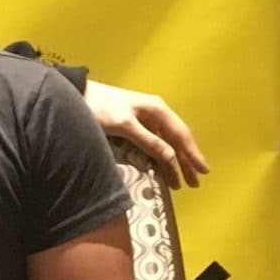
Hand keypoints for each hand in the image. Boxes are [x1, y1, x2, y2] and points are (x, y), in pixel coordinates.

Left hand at [83, 79, 207, 187]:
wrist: (77, 95)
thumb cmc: (99, 107)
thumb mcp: (124, 125)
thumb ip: (148, 140)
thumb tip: (171, 156)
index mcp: (158, 110)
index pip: (180, 136)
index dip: (192, 154)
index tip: (202, 172)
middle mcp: (156, 114)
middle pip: (176, 141)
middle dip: (186, 162)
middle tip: (195, 183)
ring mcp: (146, 120)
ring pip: (166, 144)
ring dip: (174, 163)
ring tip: (181, 182)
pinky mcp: (134, 127)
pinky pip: (154, 144)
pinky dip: (160, 158)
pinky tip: (163, 169)